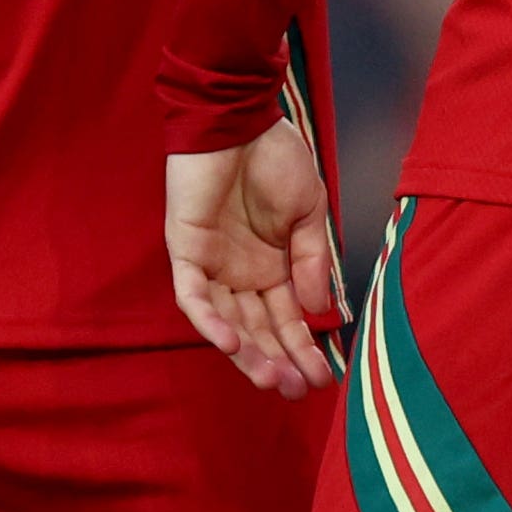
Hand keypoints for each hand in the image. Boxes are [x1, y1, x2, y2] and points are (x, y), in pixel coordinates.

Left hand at [166, 119, 345, 397]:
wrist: (240, 120)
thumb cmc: (276, 160)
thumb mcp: (308, 213)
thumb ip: (312, 262)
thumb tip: (320, 312)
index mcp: (274, 266)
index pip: (288, 319)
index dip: (304, 348)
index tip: (325, 376)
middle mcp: (241, 274)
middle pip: (258, 330)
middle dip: (278, 362)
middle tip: (297, 391)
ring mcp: (212, 266)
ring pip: (227, 323)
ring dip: (248, 353)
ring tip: (271, 379)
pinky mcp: (186, 252)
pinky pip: (193, 297)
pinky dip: (210, 322)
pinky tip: (232, 343)